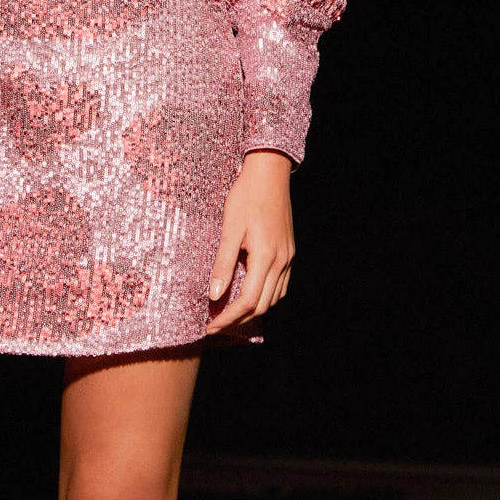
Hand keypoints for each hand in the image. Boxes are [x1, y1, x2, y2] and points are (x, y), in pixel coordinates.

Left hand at [206, 150, 293, 334]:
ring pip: (274, 298)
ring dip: (253, 311)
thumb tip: (214, 295)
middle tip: (216, 325)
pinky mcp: (289, 251)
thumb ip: (223, 264)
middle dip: (239, 320)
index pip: (248, 301)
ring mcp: (288, 257)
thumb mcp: (229, 229)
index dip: (229, 318)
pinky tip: (252, 295)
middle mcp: (282, 262)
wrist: (269, 173)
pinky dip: (266, 297)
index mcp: (266, 257)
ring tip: (231, 315)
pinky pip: (281, 285)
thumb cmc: (246, 197)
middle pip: (263, 305)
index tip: (211, 326)